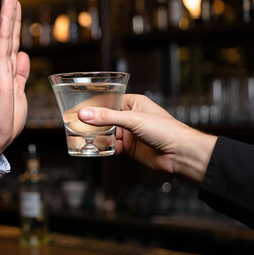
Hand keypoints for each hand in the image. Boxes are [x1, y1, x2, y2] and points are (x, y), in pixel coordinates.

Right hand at [0, 0, 29, 156]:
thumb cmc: (3, 118)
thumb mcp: (19, 91)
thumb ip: (20, 73)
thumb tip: (23, 55)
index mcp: (6, 70)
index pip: (11, 40)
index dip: (14, 22)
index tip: (16, 4)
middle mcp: (0, 66)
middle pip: (6, 33)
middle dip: (10, 11)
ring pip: (3, 37)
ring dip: (7, 15)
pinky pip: (1, 51)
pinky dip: (4, 33)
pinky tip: (6, 18)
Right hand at [77, 94, 216, 183]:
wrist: (180, 154)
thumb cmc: (166, 130)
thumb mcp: (132, 120)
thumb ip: (107, 117)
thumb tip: (85, 114)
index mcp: (133, 103)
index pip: (108, 100)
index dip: (93, 104)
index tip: (78, 108)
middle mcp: (131, 117)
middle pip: (105, 118)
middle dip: (92, 122)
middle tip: (75, 124)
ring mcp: (130, 133)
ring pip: (107, 133)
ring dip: (96, 136)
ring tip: (81, 137)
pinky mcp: (130, 147)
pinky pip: (112, 146)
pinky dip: (103, 148)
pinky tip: (95, 148)